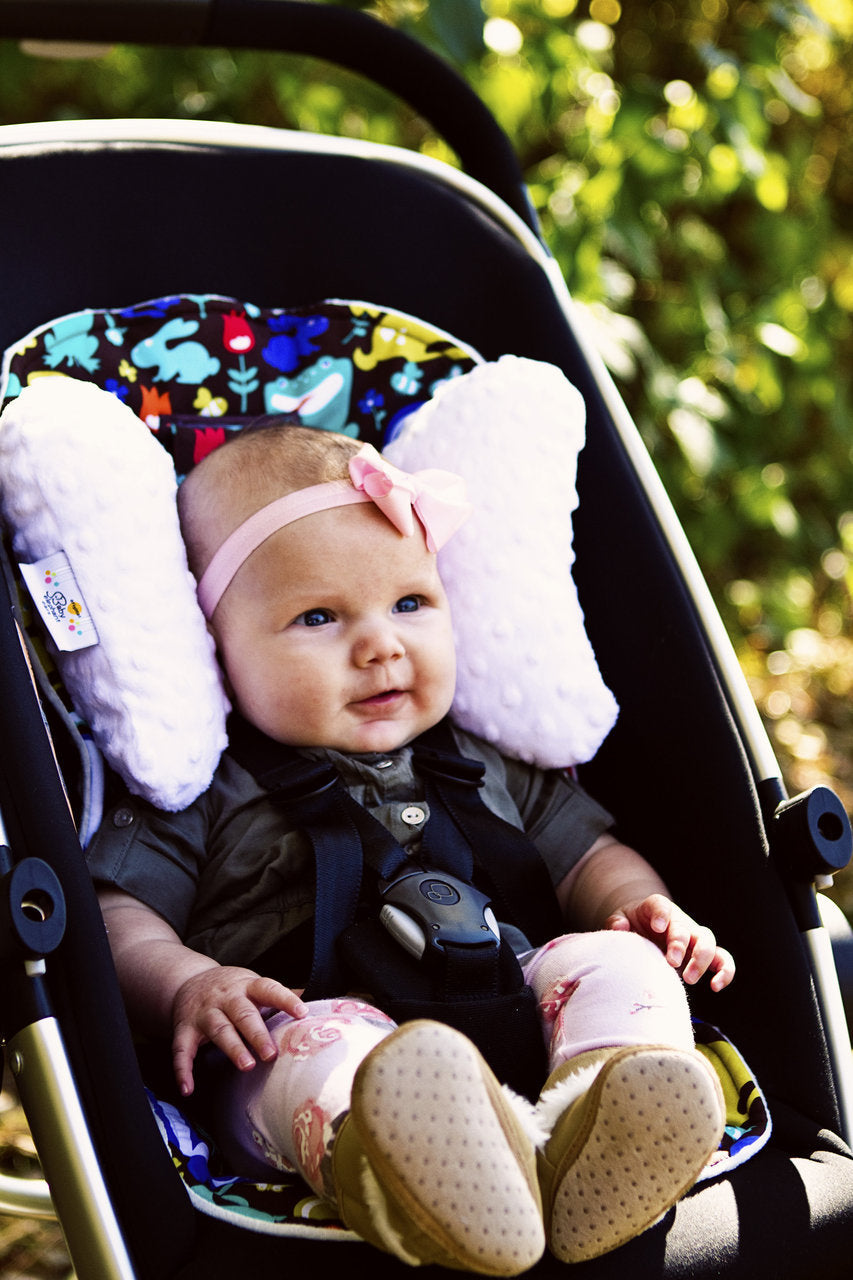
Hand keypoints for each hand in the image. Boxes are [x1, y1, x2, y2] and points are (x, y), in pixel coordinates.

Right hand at [172, 966, 307, 1095]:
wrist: (188, 980)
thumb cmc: (232, 989)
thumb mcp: (254, 985)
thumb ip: (280, 996)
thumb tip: (318, 1003)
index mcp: (247, 986)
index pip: (269, 989)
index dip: (286, 1000)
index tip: (303, 1012)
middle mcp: (225, 997)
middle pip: (243, 1014)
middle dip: (257, 1034)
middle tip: (271, 1054)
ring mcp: (204, 1013)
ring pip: (219, 1030)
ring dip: (232, 1048)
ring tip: (246, 1065)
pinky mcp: (185, 1028)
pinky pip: (181, 1050)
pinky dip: (182, 1070)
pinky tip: (188, 1089)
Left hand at [605, 893, 734, 991]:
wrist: (646, 931)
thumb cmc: (632, 925)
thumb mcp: (620, 919)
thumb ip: (617, 922)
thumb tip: (619, 927)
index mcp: (657, 908)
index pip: (661, 905)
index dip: (661, 914)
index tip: (658, 926)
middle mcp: (679, 921)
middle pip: (686, 927)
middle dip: (681, 944)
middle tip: (671, 962)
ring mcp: (693, 937)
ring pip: (708, 943)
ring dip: (701, 960)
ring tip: (688, 978)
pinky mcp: (703, 956)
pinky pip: (722, 960)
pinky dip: (725, 971)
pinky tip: (715, 986)